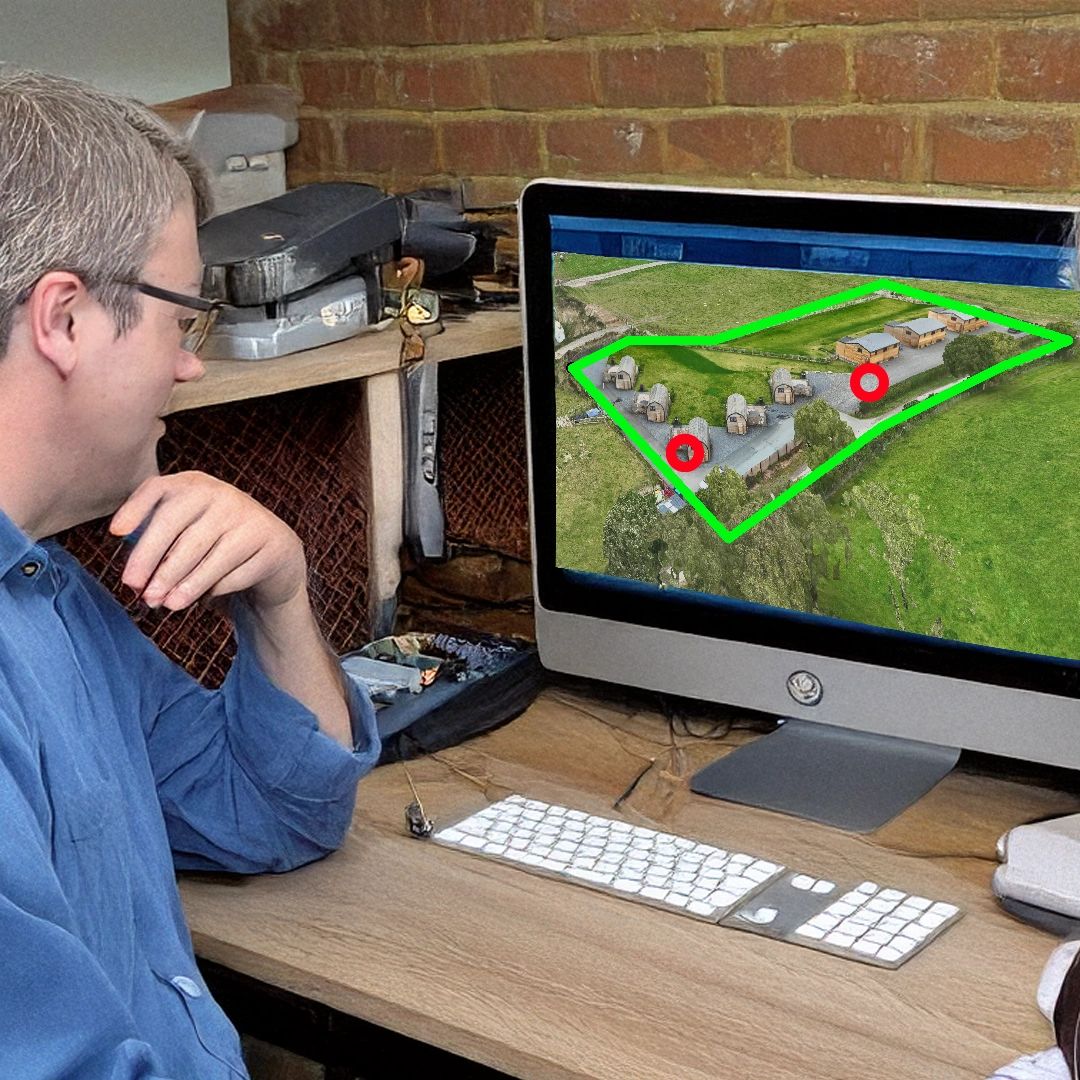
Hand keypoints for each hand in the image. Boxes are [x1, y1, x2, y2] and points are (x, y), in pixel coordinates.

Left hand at [108, 472, 307, 612]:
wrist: (273, 556)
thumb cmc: (217, 548)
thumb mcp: (188, 535)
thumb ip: (160, 545)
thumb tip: (136, 579)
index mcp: (195, 485)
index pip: (159, 489)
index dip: (135, 508)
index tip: (116, 533)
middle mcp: (221, 494)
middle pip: (175, 524)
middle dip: (152, 560)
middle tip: (138, 590)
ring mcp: (248, 516)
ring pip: (205, 552)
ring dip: (181, 582)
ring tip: (164, 604)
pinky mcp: (269, 542)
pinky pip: (234, 572)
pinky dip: (215, 589)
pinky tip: (205, 597)